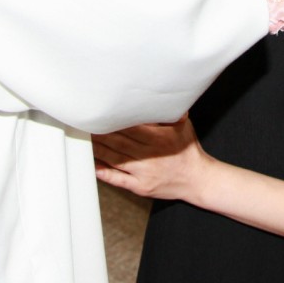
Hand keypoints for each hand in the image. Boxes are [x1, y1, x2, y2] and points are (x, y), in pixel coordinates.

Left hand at [92, 116, 209, 201]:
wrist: (197, 180)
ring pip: (116, 160)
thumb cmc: (188, 150)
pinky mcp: (140, 187)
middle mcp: (151, 156)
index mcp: (161, 139)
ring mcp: (144, 173)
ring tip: (85, 140)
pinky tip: (93, 165)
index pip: (132, 128)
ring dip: (98, 150)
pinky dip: (104, 173)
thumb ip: (169, 112)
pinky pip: (118, 180)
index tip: (102, 113)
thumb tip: (157, 95)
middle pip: (120, 143)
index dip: (115, 121)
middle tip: (86, 124)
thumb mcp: (183, 126)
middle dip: (101, 134)